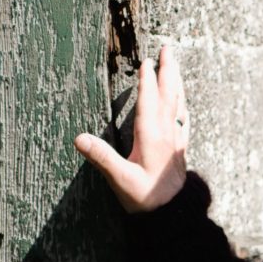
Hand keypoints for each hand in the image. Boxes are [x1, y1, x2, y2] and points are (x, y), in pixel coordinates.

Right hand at [74, 44, 188, 212]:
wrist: (173, 213)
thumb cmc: (146, 198)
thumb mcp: (120, 180)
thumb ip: (102, 158)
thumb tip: (79, 139)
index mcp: (151, 136)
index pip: (149, 101)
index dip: (147, 81)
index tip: (146, 61)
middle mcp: (166, 133)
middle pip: (169, 94)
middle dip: (167, 70)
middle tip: (167, 48)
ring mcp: (175, 139)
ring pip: (178, 103)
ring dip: (176, 81)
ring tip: (174, 64)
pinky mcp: (180, 147)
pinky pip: (183, 117)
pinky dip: (182, 102)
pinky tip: (183, 100)